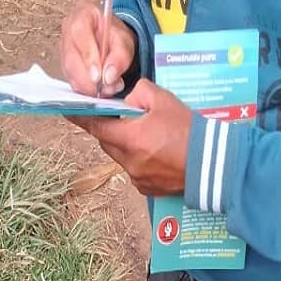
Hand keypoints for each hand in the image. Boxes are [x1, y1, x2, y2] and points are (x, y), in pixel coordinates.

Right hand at [61, 0, 136, 96]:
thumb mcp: (125, 40)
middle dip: (89, 78)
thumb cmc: (114, 34)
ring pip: (69, 72)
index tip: (99, 75)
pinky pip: (71, 79)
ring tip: (108, 89)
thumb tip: (109, 76)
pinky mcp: (64, 63)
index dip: (88, 56)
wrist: (110, 37)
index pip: (80, 33)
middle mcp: (67, 30)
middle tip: (106, 88)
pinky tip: (99, 90)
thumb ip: (120, 56)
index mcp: (82, 14)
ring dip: (88, 86)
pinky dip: (85, 88)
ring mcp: (63, 47)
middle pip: (71, 58)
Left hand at [73, 80, 191, 195]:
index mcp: (130, 139)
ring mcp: (137, 178)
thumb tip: (128, 99)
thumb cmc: (189, 130)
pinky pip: (134, 171)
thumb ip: (140, 92)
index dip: (80, 118)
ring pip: (121, 157)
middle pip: (107, 143)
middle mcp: (129, 161)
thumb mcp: (165, 100)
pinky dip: (139, 160)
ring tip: (148, 136)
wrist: (214, 164)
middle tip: (125, 120)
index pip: (96, 127)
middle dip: (111, 130)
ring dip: (127, 146)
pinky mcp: (147, 188)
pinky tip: (157, 153)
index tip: (67, 111)